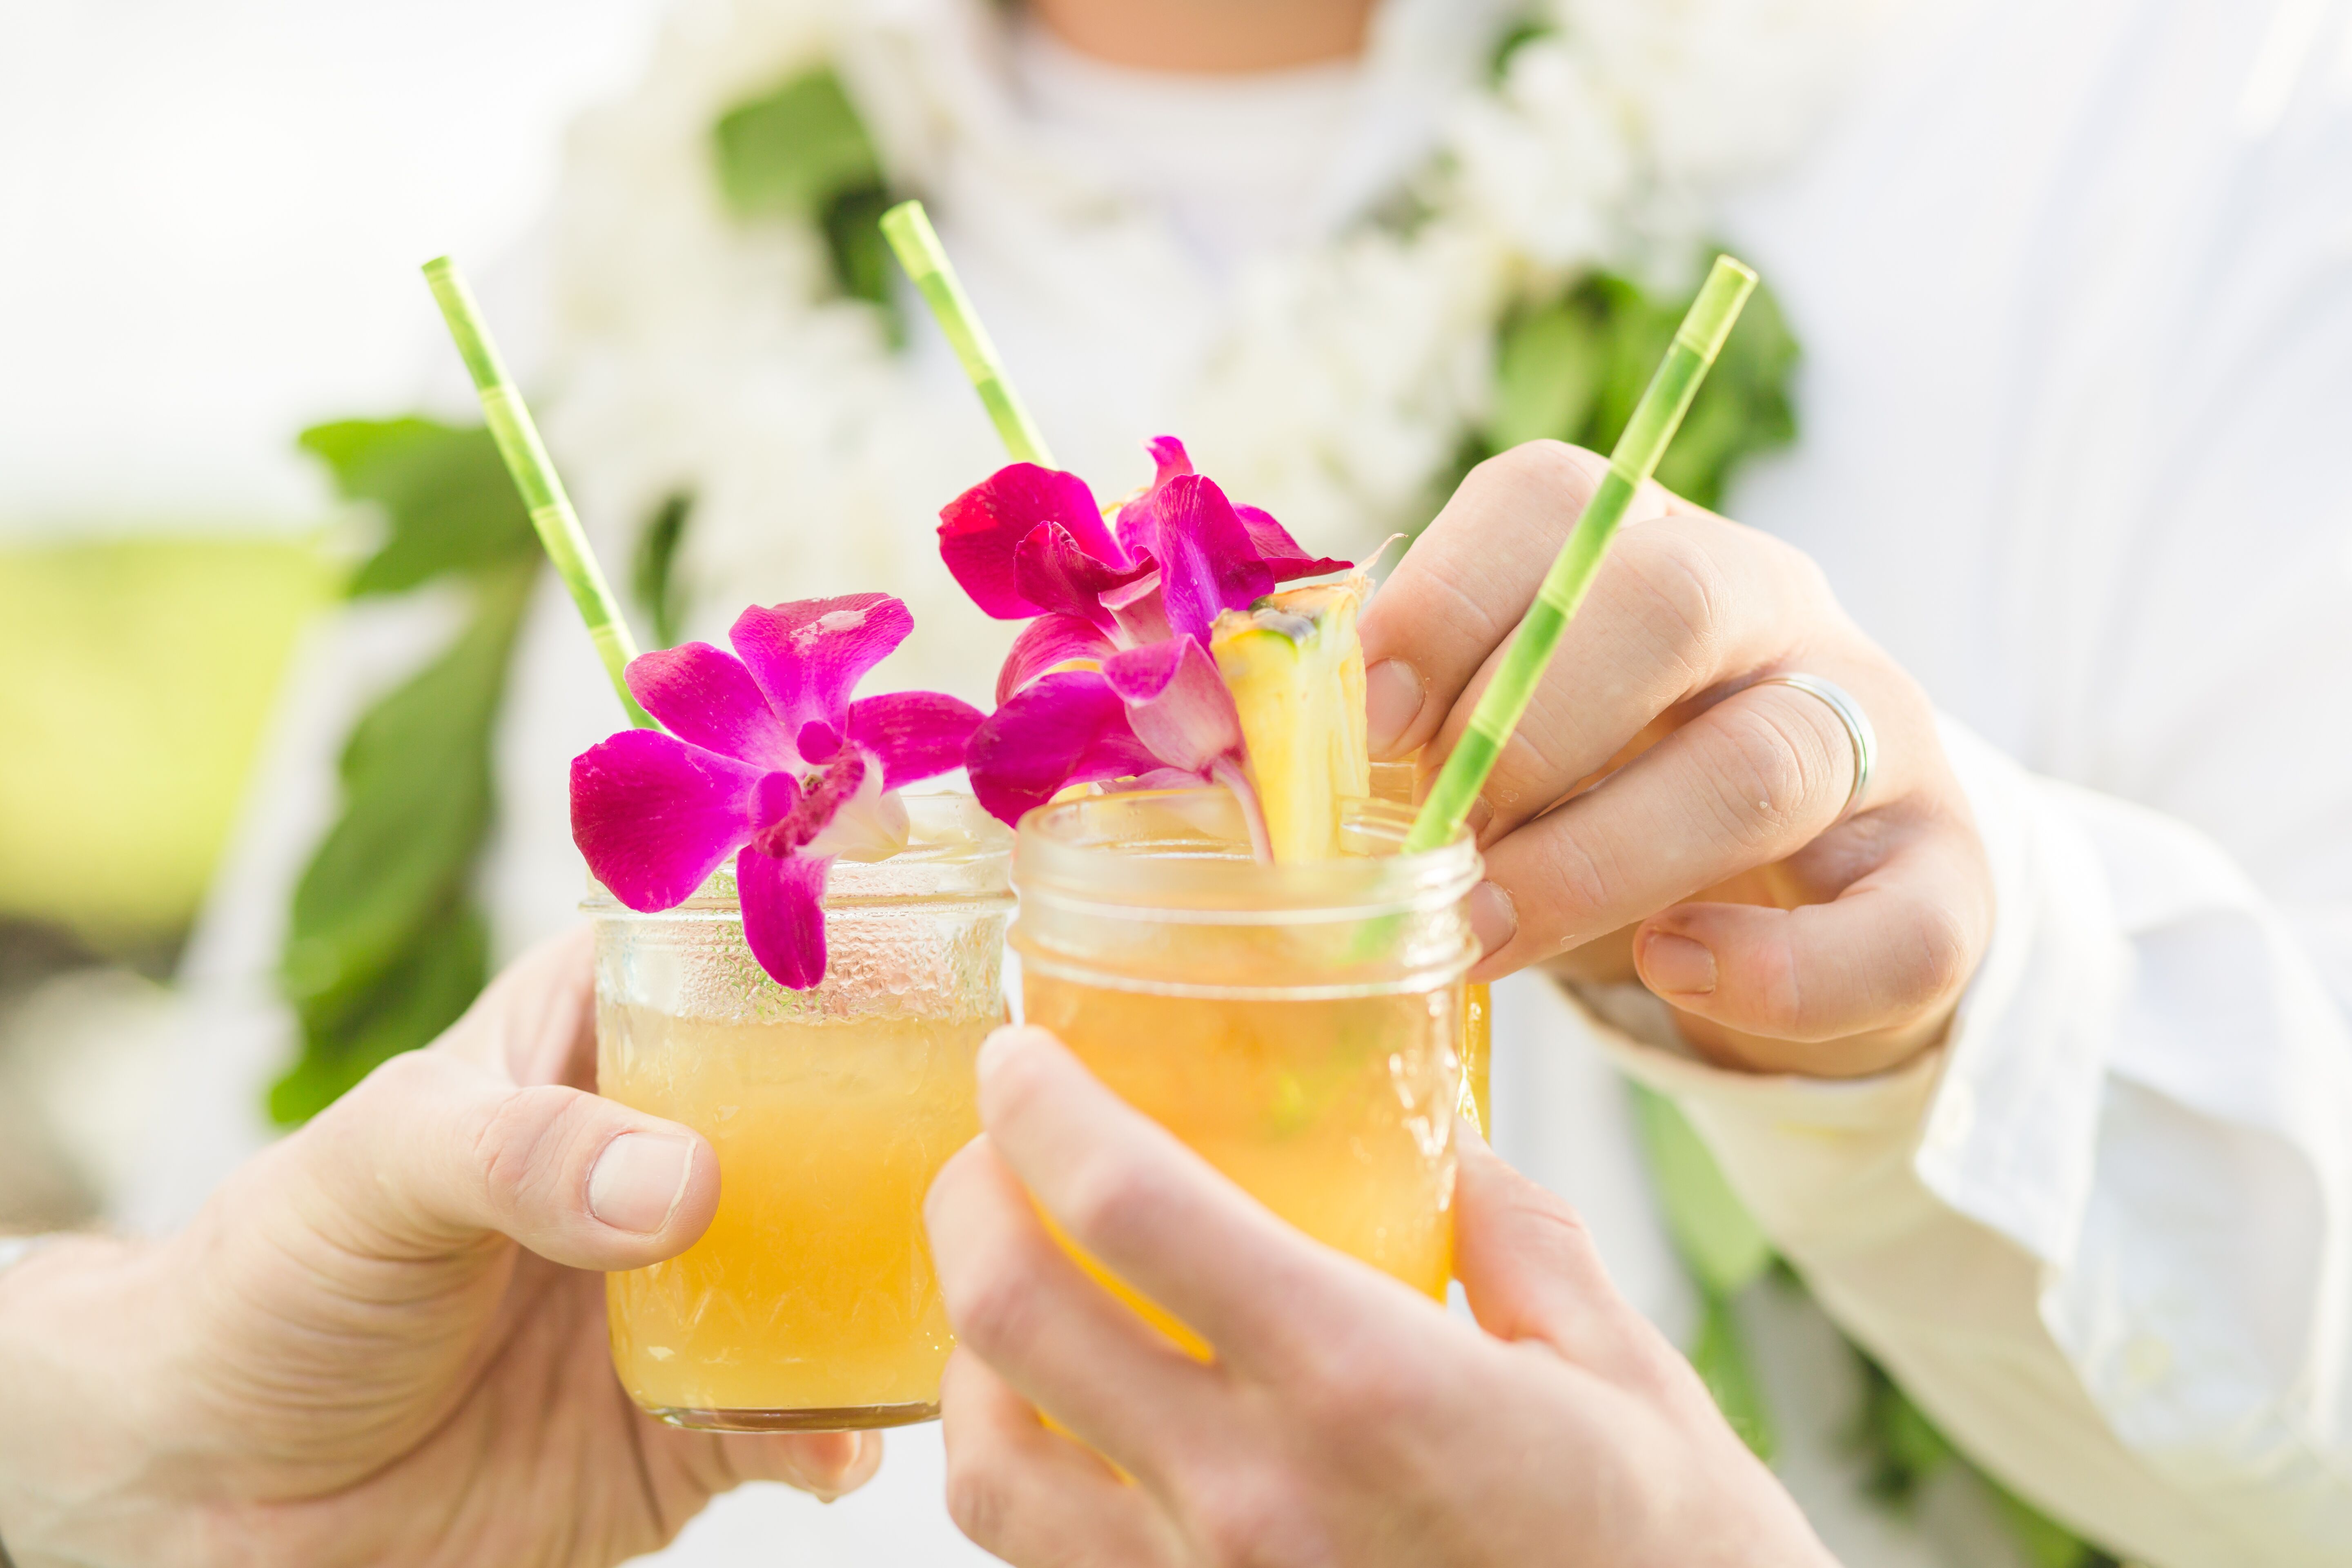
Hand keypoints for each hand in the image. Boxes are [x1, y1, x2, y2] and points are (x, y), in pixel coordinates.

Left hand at [0, 929, 875, 1567]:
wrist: (213, 1490)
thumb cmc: (273, 1277)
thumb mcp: (377, 1169)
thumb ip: (519, 1153)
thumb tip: (685, 1185)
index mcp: (606, 1042)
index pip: (751, 957)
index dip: (855, 943)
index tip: (957, 957)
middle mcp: (677, 1151)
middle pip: (841, 1114)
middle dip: (924, 1130)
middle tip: (995, 1152)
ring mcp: (697, 1287)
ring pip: (848, 1269)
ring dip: (908, 1287)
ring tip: (954, 1303)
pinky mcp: (696, 1419)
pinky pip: (799, 1421)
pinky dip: (834, 1435)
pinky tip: (837, 1446)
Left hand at [927, 1025, 1834, 1567]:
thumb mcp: (1627, 1380)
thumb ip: (1521, 1241)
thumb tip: (1448, 1143)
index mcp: (1363, 1389)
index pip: (1130, 1208)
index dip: (1042, 1108)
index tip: (1021, 1054)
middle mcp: (1248, 1501)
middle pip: (1011, 1320)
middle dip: (969, 1200)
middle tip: (996, 1143)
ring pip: (987, 1461)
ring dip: (969, 1349)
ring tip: (1016, 1282)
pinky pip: (1039, 1559)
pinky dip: (1017, 1465)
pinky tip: (1065, 1417)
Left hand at [1358, 441, 1993, 1076]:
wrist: (1789, 893)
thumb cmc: (1597, 793)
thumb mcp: (1505, 732)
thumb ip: (1410, 726)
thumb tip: (1271, 753)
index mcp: (1641, 546)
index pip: (1552, 502)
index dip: (1444, 600)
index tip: (1368, 724)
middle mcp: (1772, 609)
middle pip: (1672, 600)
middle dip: (1527, 729)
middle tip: (1432, 850)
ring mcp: (1875, 735)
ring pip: (1764, 763)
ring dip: (1601, 861)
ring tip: (1490, 938)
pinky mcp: (1943, 875)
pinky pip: (1895, 927)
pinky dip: (1777, 970)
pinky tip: (1673, 974)